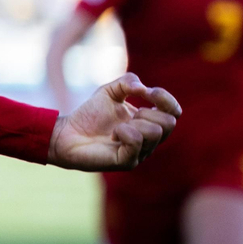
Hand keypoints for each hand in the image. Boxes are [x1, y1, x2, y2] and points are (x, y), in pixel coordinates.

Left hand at [49, 74, 180, 171]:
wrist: (68, 132)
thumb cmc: (91, 114)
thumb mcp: (111, 90)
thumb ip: (128, 82)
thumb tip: (145, 89)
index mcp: (149, 121)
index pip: (174, 112)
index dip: (166, 99)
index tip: (149, 92)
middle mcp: (149, 139)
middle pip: (169, 123)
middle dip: (149, 113)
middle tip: (129, 115)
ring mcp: (141, 153)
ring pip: (155, 132)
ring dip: (134, 123)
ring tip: (117, 127)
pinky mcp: (128, 162)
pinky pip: (137, 142)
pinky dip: (124, 132)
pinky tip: (112, 134)